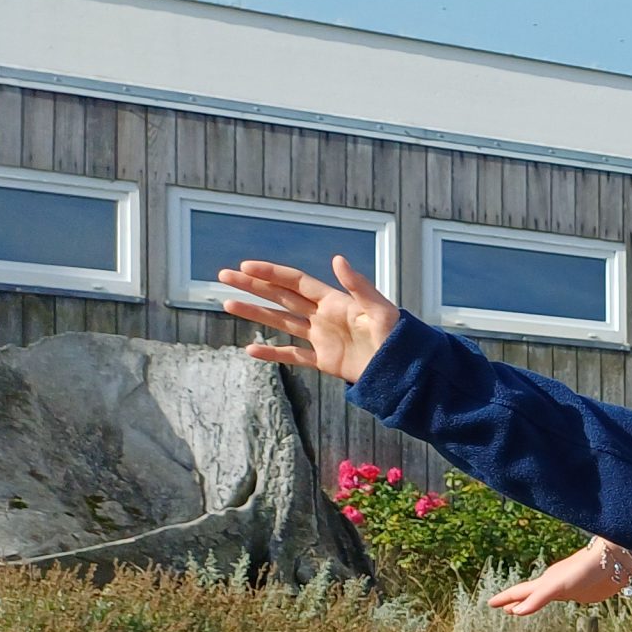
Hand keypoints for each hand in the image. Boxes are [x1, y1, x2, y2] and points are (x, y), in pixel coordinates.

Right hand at [220, 256, 400, 383]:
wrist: (407, 371)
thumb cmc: (399, 338)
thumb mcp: (380, 310)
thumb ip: (358, 286)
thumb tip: (337, 259)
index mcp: (335, 301)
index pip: (296, 282)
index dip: (271, 273)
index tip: (246, 266)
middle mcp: (324, 317)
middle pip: (281, 297)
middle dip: (253, 286)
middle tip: (224, 275)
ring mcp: (322, 339)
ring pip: (282, 323)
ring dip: (255, 314)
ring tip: (227, 303)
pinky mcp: (325, 361)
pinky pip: (293, 355)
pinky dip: (272, 353)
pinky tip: (250, 349)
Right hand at [492, 537, 631, 615]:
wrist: (612, 563)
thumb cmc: (584, 570)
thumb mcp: (557, 586)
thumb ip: (538, 598)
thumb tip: (516, 612)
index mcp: (544, 582)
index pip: (519, 592)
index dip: (505, 598)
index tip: (490, 603)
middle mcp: (552, 585)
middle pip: (529, 594)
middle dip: (514, 601)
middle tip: (503, 609)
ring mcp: (566, 588)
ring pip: (544, 596)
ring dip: (531, 603)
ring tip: (522, 609)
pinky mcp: (581, 593)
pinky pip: (560, 598)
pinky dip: (550, 602)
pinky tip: (557, 601)